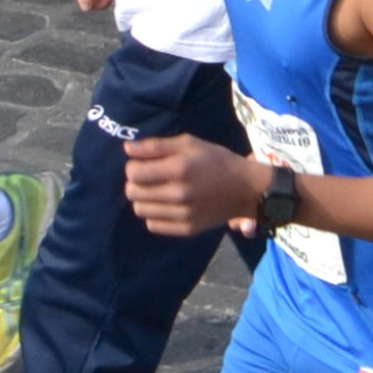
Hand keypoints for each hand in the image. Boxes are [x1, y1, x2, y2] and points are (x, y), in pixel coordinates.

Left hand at [124, 132, 266, 238]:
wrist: (245, 189)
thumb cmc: (216, 160)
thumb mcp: (189, 143)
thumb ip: (156, 146)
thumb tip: (127, 149)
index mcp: (179, 169)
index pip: (133, 173)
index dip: (133, 166)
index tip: (144, 164)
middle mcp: (179, 194)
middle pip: (132, 193)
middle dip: (136, 183)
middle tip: (150, 178)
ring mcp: (183, 214)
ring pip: (140, 210)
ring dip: (144, 199)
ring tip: (158, 192)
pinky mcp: (187, 229)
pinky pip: (153, 225)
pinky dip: (155, 215)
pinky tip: (167, 205)